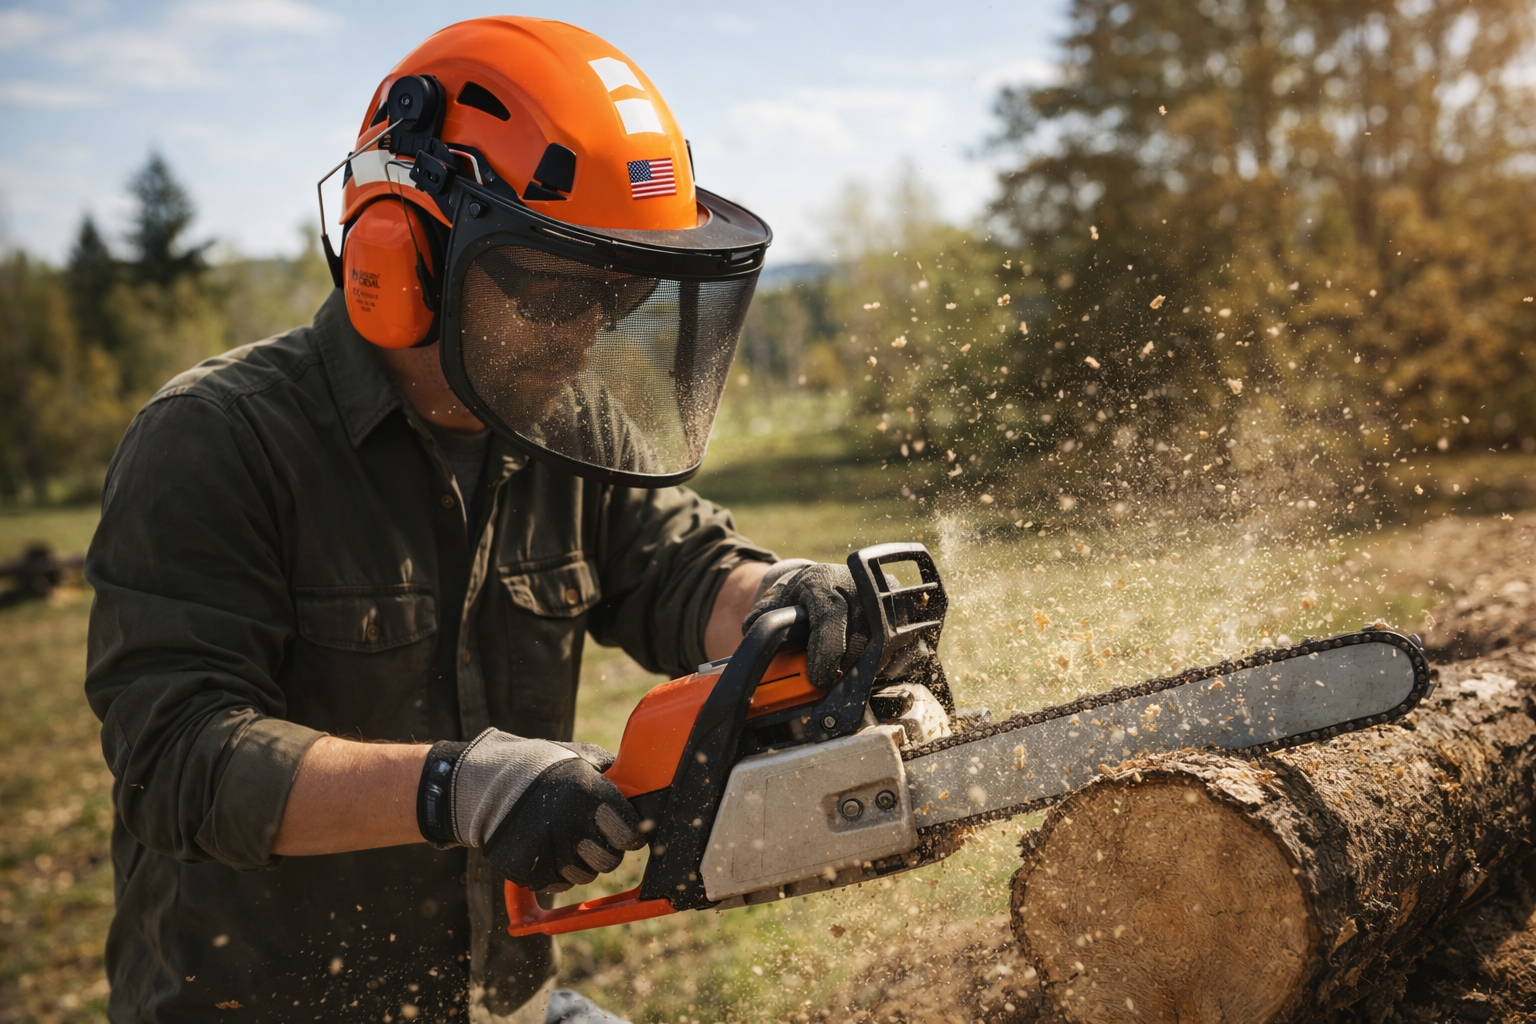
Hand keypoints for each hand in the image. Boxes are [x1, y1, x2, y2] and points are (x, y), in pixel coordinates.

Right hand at [416, 730, 643, 892]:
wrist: (486, 784)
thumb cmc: (541, 768)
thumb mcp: (579, 757)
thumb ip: (612, 773)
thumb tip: (642, 787)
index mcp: (588, 792)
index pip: (630, 833)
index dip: (630, 835)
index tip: (625, 832)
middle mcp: (569, 822)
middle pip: (610, 860)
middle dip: (606, 851)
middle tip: (591, 836)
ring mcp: (546, 848)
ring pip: (585, 876)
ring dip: (581, 863)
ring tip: (564, 839)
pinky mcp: (527, 869)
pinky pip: (558, 884)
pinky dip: (556, 872)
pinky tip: (547, 849)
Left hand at [741, 559, 953, 708]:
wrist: (833, 580)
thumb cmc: (804, 599)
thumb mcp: (778, 603)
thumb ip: (763, 619)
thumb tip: (751, 632)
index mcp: (824, 583)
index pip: (830, 618)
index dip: (826, 652)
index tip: (819, 677)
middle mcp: (860, 586)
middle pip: (859, 641)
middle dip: (844, 668)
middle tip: (831, 680)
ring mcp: (889, 598)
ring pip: (886, 649)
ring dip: (868, 669)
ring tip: (849, 671)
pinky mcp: (910, 611)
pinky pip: (907, 650)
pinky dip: (892, 666)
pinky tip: (874, 668)